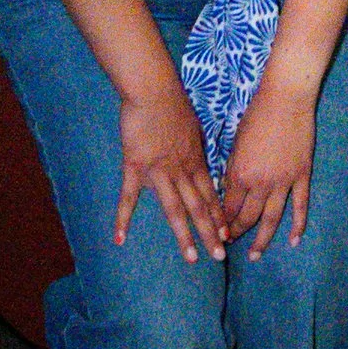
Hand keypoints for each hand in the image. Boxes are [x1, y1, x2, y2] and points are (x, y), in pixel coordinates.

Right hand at [117, 83, 225, 261]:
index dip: (219, 216)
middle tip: (220, 256)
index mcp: (196, 160)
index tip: (228, 235)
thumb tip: (199, 164)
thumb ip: (195, 150)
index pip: (211, 194)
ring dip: (184, 235)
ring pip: (174, 209)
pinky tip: (120, 239)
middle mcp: (181, 170)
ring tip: (192, 258)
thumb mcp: (194, 128)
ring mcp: (159, 171)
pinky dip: (123, 218)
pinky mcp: (135, 166)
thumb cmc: (174, 104)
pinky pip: (129, 197)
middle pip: (199, 206)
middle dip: (210, 232)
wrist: (153, 90)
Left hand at [221, 84, 315, 259]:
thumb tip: (230, 190)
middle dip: (237, 233)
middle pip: (247, 217)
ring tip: (255, 255)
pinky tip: (294, 241)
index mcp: (240, 174)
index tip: (217, 231)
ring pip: (271, 219)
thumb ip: (233, 169)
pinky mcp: (302, 175)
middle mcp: (260, 183)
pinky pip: (300, 205)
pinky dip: (298, 225)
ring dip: (262, 240)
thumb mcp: (236, 143)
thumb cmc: (257, 115)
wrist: (286, 99)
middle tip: (230, 244)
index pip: (228, 207)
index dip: (222, 221)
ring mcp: (283, 181)